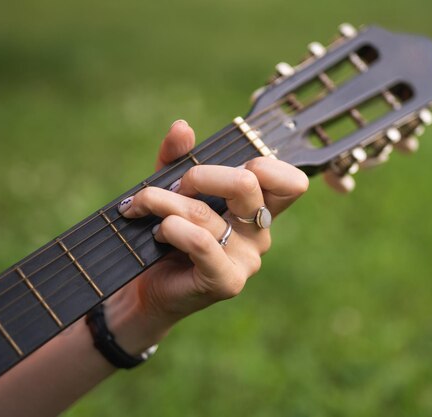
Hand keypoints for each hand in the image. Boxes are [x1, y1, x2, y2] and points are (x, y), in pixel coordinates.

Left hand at [103, 120, 308, 353]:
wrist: (146, 289)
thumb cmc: (166, 236)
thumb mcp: (171, 189)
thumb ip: (177, 158)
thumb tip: (182, 127)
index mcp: (257, 207)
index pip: (291, 182)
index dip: (266, 165)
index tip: (223, 169)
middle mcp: (260, 232)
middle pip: (247, 182)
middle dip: (199, 175)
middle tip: (172, 188)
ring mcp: (247, 259)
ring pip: (206, 213)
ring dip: (163, 202)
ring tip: (140, 207)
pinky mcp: (227, 281)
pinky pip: (201, 243)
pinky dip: (172, 228)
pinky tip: (158, 231)